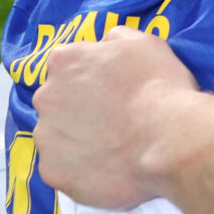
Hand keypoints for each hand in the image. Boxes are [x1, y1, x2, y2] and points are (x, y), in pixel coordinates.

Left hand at [33, 26, 203, 208]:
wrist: (168, 140)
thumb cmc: (159, 86)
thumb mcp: (143, 42)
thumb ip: (113, 39)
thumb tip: (103, 47)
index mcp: (64, 61)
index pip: (69, 67)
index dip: (93, 79)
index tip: (114, 91)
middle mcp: (45, 97)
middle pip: (58, 102)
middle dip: (80, 110)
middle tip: (114, 121)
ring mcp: (46, 138)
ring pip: (58, 138)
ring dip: (78, 141)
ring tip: (113, 149)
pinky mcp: (53, 173)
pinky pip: (64, 170)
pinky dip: (82, 171)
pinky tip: (108, 169)